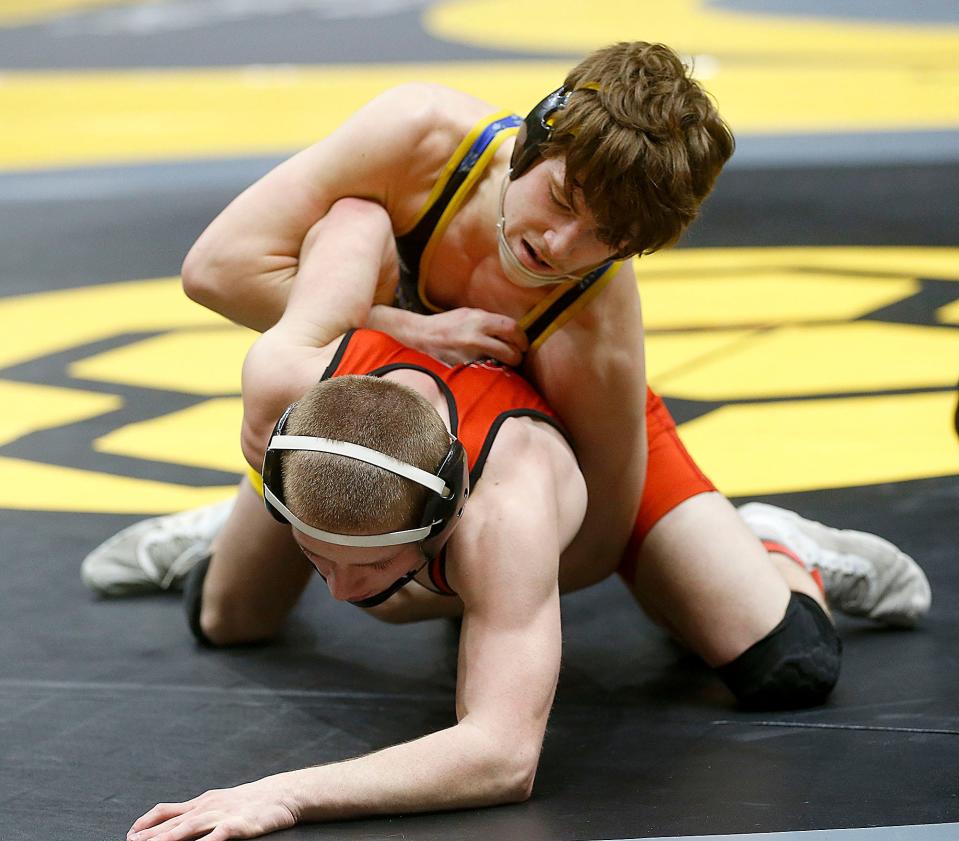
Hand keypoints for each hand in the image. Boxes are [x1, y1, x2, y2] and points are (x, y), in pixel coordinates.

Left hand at [127, 776, 298, 840]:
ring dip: (169, 838)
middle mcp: (208, 806)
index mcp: (202, 802)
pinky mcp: (239, 825)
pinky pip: (218, 836)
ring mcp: (223, 815)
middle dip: (150, 834)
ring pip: (190, 827)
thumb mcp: (219, 802)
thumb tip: (174, 824)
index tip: (130, 834)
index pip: (166, 810)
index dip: (146, 822)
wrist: (282, 794)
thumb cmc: (250, 802)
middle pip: (173, 821)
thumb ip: (197, 813)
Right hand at [414, 308, 527, 365]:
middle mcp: (476, 336)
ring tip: (506, 361)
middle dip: (518, 355)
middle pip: (511, 349)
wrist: (424, 334)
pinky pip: (485, 367)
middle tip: (519, 356)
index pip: (511, 328)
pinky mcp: (464, 365)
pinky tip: (487, 363)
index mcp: (479, 320)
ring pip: (499, 362)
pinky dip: (490, 366)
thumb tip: (510, 331)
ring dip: (506, 363)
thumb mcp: (470, 314)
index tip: (523, 344)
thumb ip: (490, 321)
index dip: (522, 337)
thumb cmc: (449, 322)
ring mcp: (470, 353)